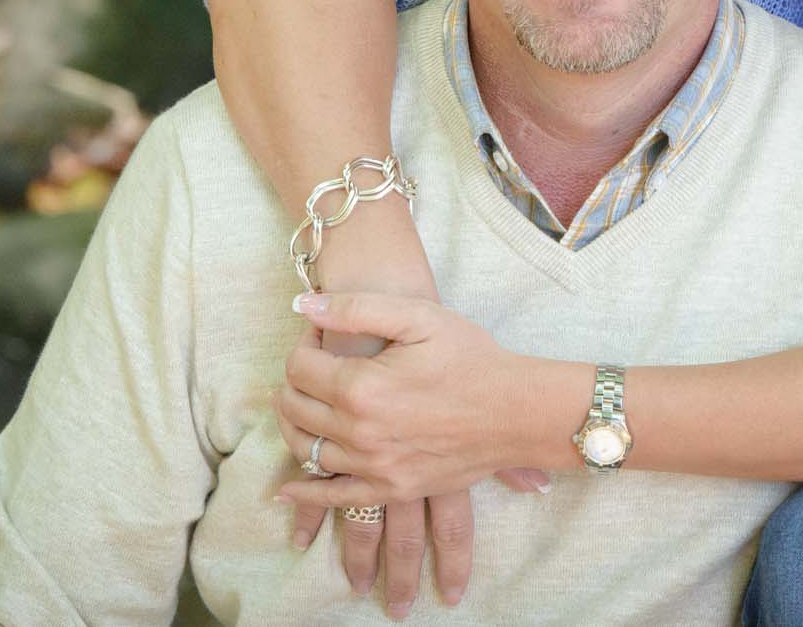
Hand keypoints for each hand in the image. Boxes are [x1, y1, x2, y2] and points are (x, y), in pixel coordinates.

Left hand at [277, 292, 563, 506]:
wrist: (517, 410)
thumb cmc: (471, 357)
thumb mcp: (418, 317)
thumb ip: (356, 309)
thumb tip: (303, 306)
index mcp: (360, 386)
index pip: (299, 366)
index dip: (304, 344)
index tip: (321, 335)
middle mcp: (360, 431)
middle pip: (295, 407)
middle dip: (295, 381)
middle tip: (315, 365)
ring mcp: (374, 466)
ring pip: (306, 448)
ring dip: (295, 424)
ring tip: (305, 405)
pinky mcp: (391, 489)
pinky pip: (334, 498)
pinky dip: (305, 493)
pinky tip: (285, 490)